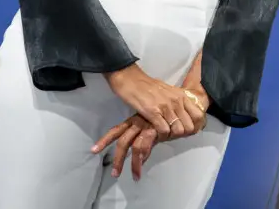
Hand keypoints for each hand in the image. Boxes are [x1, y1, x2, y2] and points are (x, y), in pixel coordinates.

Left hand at [93, 105, 209, 179]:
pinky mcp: (157, 129)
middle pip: (122, 141)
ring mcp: (147, 126)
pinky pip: (147, 145)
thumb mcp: (154, 124)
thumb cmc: (169, 112)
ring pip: (134, 146)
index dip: (105, 140)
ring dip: (133, 163)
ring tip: (134, 176)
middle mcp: (138, 123)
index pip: (116, 130)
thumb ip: (148, 138)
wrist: (184, 101)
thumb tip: (141, 156)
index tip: (94, 150)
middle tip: (114, 174)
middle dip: (117, 158)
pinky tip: (143, 164)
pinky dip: (144, 156)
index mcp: (135, 120)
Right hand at [104, 65, 205, 141]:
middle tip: (171, 133)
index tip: (183, 128)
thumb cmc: (148, 86)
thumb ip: (178, 102)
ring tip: (162, 132)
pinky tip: (154, 130)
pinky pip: (164, 130)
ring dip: (170, 135)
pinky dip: (160, 134)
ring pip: (178, 130)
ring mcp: (166, 107)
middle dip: (181, 133)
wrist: (131, 79)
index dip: (193, 125)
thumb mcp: (169, 91)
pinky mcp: (153, 112)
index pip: (199, 115)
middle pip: (189, 127)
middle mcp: (177, 101)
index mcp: (182, 96)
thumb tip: (184, 115)